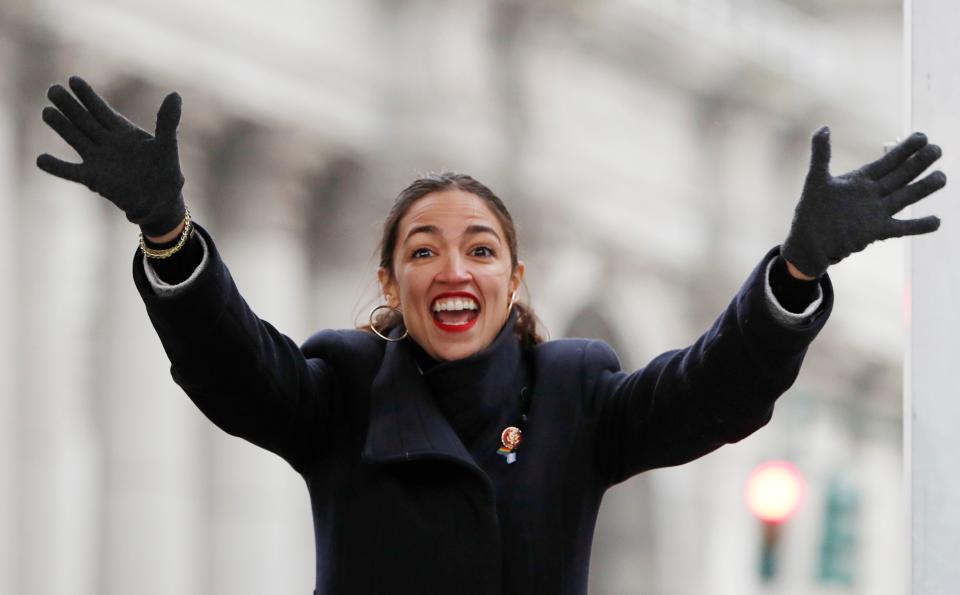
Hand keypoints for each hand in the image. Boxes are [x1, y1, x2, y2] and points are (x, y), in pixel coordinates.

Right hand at [36, 75, 186, 236]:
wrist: (161, 203)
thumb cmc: (166, 173)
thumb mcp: (168, 145)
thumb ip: (167, 121)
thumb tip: (175, 94)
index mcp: (123, 132)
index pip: (102, 110)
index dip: (88, 95)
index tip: (73, 80)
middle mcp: (107, 143)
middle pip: (84, 120)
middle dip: (70, 106)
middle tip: (53, 89)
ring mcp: (98, 160)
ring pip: (76, 139)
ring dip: (61, 127)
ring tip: (47, 112)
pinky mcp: (93, 179)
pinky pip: (71, 171)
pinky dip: (57, 167)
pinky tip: (40, 159)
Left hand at [781, 126, 945, 277]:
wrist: (809, 241)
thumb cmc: (812, 211)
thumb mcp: (816, 180)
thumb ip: (821, 154)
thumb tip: (824, 127)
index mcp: (861, 180)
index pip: (887, 161)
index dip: (904, 149)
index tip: (922, 136)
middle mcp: (873, 194)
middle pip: (901, 176)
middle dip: (919, 163)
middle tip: (938, 149)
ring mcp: (877, 212)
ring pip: (906, 197)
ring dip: (924, 188)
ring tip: (942, 178)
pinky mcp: (877, 231)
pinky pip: (902, 227)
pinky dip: (919, 225)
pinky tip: (937, 221)